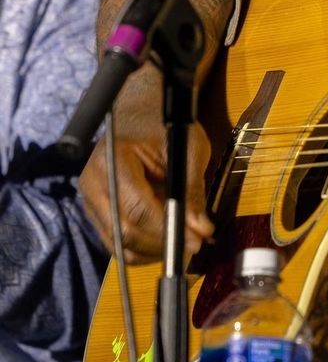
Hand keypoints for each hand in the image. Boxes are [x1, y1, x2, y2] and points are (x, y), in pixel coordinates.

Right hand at [77, 66, 214, 264]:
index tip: (196, 241)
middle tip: (195, 247)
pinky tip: (168, 241)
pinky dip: (143, 248)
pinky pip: (116, 241)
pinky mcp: (96, 212)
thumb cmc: (166, 123)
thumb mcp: (189, 148)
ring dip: (153, 252)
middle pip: (123, 231)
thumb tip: (202, 229)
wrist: (140, 110)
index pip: (137, 208)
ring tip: (185, 246)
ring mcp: (90, 200)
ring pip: (118, 243)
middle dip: (162, 245)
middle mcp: (93, 183)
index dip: (167, 230)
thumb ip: (192, 189)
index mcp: (113, 159)